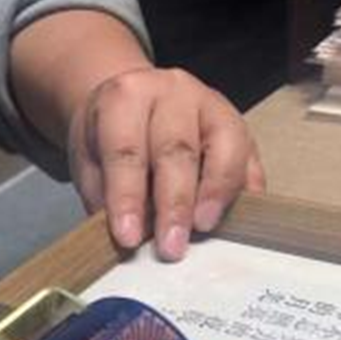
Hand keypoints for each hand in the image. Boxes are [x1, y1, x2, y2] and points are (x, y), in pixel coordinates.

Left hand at [67, 67, 265, 260]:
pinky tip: (235, 220)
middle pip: (178, 150)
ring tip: (204, 228)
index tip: (128, 238)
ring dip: (216, 194)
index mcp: (126, 97)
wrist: (132, 104)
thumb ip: (105, 196)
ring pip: (224, 148)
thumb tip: (129, 241)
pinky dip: (245, 193)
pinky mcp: (239, 126)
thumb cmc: (109, 138)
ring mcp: (211, 105)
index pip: (126, 150)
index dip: (127, 197)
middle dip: (174, 205)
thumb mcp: (90, 161)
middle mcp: (172, 92)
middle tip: (171, 247)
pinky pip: (250, 160)